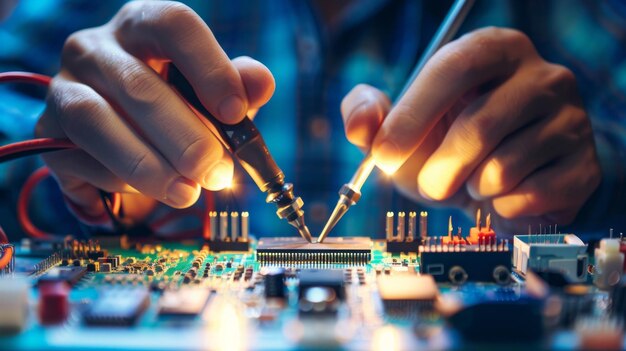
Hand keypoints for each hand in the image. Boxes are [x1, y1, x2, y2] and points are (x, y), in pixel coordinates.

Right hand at [36, 1, 274, 219]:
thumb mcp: (214, 94)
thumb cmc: (178, 104)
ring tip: (187, 192)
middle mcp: (96, 48)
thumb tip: (260, 83)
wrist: (125, 135)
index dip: (208, 67)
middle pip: (137, 84)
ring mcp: (64, 87)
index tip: (236, 111)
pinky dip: (119, 180)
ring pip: (95, 121)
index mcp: (143, 26)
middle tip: (217, 172)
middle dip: (184, 136)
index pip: (172, 25)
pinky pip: (79, 158)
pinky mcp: (47, 131)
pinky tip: (152, 188)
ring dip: (146, 164)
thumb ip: (238, 86)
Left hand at [341, 27, 599, 232]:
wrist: (500, 187)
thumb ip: (369, 113)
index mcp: (494, 51)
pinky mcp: (583, 166)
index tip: (384, 153)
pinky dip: (499, 208)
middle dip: (439, 168)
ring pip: (502, 168)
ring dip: (471, 188)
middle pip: (479, 124)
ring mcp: (570, 120)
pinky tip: (503, 195)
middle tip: (430, 184)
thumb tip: (362, 124)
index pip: (455, 67)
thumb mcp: (402, 126)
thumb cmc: (447, 146)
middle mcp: (542, 76)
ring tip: (476, 180)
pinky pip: (527, 198)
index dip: (414, 113)